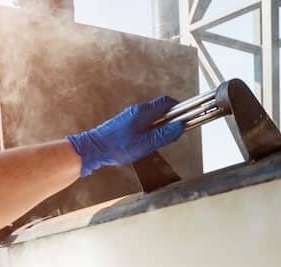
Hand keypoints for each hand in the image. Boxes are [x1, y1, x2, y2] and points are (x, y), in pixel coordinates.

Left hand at [66, 96, 183, 177]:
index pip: (167, 103)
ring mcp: (131, 116)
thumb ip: (163, 135)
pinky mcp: (125, 124)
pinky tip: (151, 141)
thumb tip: (180, 127)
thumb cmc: (117, 147)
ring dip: (162, 125)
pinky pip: (144, 122)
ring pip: (153, 116)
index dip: (179, 109)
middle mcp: (137, 111)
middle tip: (178, 131)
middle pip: (161, 109)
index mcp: (144, 112)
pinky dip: (152, 128)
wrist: (93, 149)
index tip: (187, 116)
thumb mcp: (145, 144)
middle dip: (172, 119)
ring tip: (165, 139)